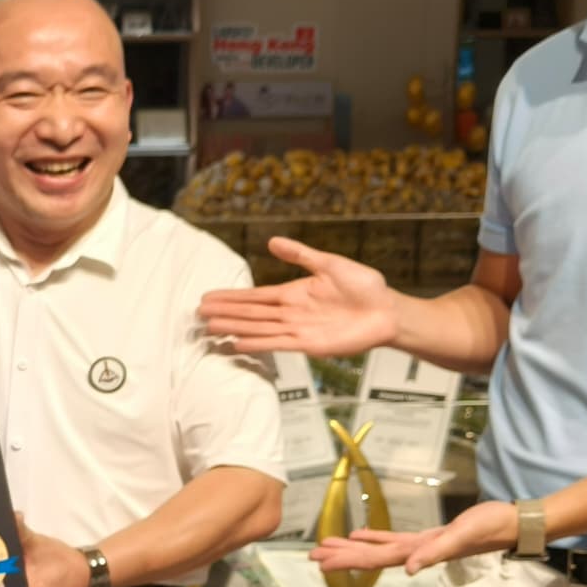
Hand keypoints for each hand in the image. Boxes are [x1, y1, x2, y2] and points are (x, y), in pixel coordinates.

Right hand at [199, 236, 400, 357]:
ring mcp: (299, 329)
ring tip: (211, 329)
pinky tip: (239, 344)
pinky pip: (278, 344)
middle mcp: (292, 312)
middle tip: (199, 315)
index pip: (256, 295)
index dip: (232, 297)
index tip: (209, 297)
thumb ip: (300, 255)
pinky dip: (258, 344)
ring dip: (235, 329)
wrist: (388, 312)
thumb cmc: (365, 287)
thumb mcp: (331, 264)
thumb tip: (273, 242)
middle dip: (225, 313)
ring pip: (259, 329)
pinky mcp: (310, 345)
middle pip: (251, 313)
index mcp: (295, 292)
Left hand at [311, 501, 517, 574]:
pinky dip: (376, 538)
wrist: (512, 523)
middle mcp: (415, 553)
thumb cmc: (490, 527)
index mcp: (419, 553)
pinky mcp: (429, 537)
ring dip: (353, 549)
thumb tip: (409, 569)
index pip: (375, 560)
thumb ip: (436, 553)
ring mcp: (421, 546)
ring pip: (379, 549)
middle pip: (370, 557)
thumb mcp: (461, 536)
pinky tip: (360, 535)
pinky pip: (395, 540)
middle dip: (341, 557)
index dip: (347, 561)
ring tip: (326, 546)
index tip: (321, 562)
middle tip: (311, 555)